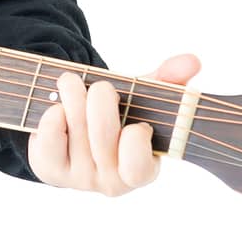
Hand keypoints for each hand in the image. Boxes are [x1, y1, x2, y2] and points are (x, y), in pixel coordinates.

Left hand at [27, 53, 202, 195]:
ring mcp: (80, 178)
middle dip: (100, 97)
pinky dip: (51, 115)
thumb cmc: (116, 115)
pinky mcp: (51, 170)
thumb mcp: (142, 98)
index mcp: (143, 169)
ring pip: (74, 129)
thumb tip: (192, 61)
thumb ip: (168, 81)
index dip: (135, 136)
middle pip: (102, 135)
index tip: (135, 119)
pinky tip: (57, 106)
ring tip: (71, 81)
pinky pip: (49, 141)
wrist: (75, 129)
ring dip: (72, 94)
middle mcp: (111, 180)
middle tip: (100, 86)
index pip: (139, 165)